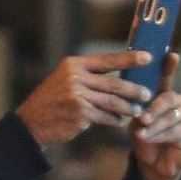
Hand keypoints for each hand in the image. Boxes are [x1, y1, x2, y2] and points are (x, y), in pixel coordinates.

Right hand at [16, 51, 154, 147]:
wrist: (32, 121)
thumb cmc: (53, 100)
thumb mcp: (66, 78)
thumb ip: (89, 75)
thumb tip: (120, 75)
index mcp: (74, 64)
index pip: (107, 60)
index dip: (129, 58)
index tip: (148, 57)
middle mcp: (76, 77)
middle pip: (114, 83)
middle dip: (134, 89)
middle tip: (148, 94)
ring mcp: (78, 96)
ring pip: (113, 102)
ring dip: (128, 108)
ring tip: (138, 111)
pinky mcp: (80, 114)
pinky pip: (105, 117)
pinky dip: (114, 120)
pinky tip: (119, 122)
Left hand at [129, 51, 180, 179]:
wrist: (152, 165)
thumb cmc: (144, 139)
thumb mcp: (136, 121)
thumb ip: (139, 108)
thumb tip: (137, 100)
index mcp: (164, 96)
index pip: (167, 78)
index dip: (170, 67)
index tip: (172, 55)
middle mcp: (178, 103)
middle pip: (169, 98)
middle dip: (154, 108)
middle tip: (142, 118)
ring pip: (171, 116)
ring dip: (154, 125)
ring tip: (141, 133)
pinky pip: (175, 130)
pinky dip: (160, 134)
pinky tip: (148, 139)